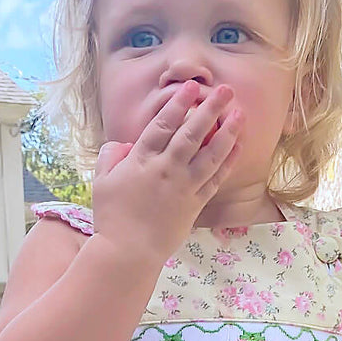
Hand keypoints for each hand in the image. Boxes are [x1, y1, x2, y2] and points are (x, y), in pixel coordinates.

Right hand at [91, 81, 244, 264]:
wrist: (128, 252)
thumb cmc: (112, 217)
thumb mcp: (101, 181)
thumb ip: (111, 156)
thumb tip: (125, 144)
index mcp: (141, 160)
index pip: (163, 125)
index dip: (179, 104)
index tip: (191, 88)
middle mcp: (166, 169)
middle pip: (192, 133)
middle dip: (210, 109)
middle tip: (225, 91)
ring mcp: (184, 187)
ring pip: (210, 154)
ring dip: (227, 132)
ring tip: (240, 113)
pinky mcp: (195, 204)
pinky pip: (215, 179)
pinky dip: (228, 161)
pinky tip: (237, 145)